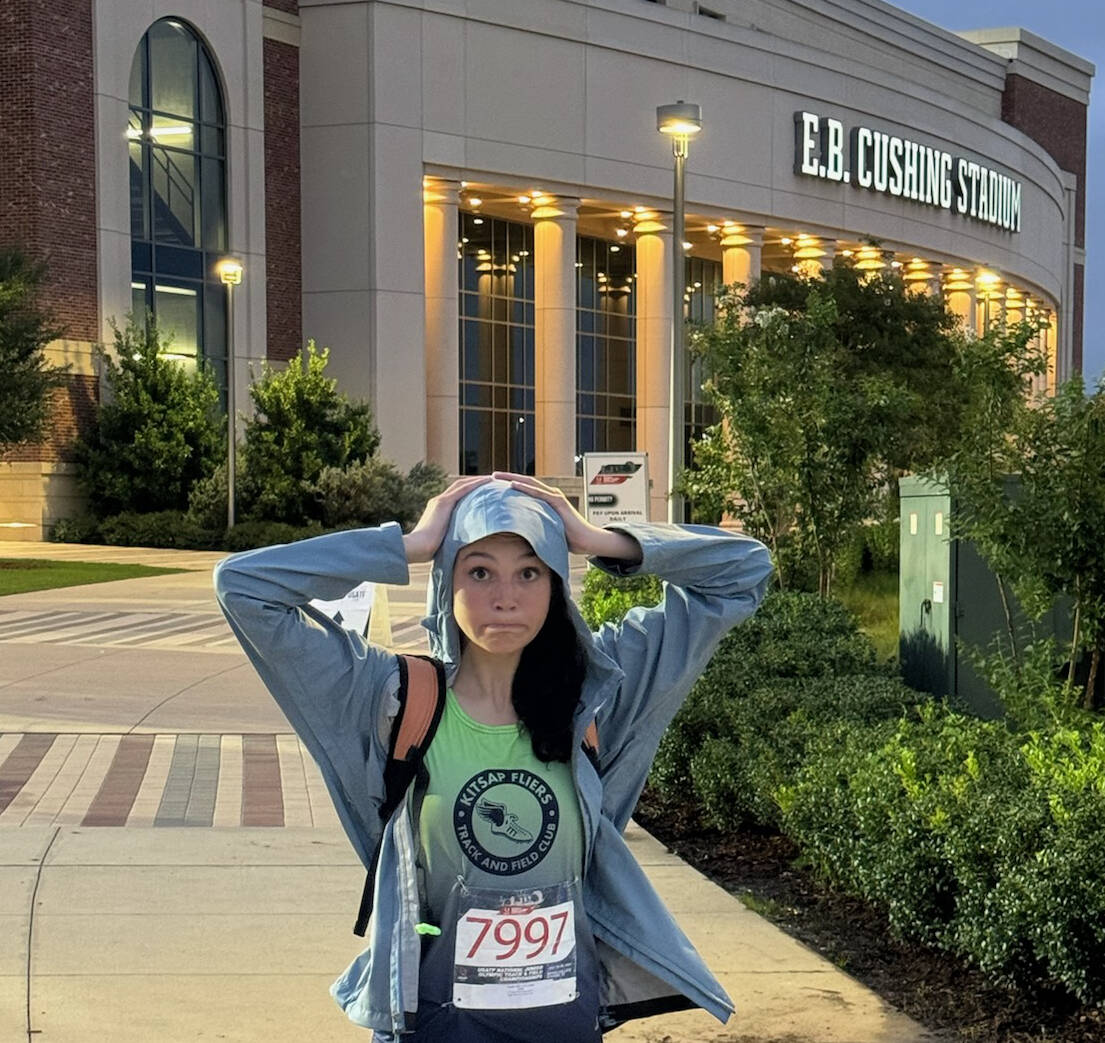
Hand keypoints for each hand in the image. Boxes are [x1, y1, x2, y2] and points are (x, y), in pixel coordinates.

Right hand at [402, 475, 492, 562]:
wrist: (417, 547)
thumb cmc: (428, 550)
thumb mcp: (443, 540)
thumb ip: (452, 537)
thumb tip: (462, 546)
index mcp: (437, 510)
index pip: (456, 496)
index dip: (469, 492)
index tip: (482, 492)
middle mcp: (438, 501)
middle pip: (459, 487)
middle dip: (474, 483)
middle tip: (490, 482)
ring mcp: (441, 500)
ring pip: (462, 485)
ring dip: (477, 480)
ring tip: (492, 479)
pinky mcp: (444, 502)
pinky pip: (464, 489)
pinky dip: (476, 483)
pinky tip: (488, 480)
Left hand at [490, 472, 640, 562]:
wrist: (586, 540)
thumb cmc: (567, 538)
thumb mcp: (545, 531)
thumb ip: (532, 529)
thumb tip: (516, 537)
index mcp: (544, 501)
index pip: (523, 490)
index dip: (507, 486)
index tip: (491, 485)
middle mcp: (548, 495)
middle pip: (523, 482)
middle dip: (505, 478)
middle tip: (489, 476)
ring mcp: (553, 496)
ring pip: (529, 483)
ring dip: (511, 478)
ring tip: (496, 476)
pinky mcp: (558, 501)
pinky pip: (538, 493)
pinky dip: (525, 488)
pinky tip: (512, 485)